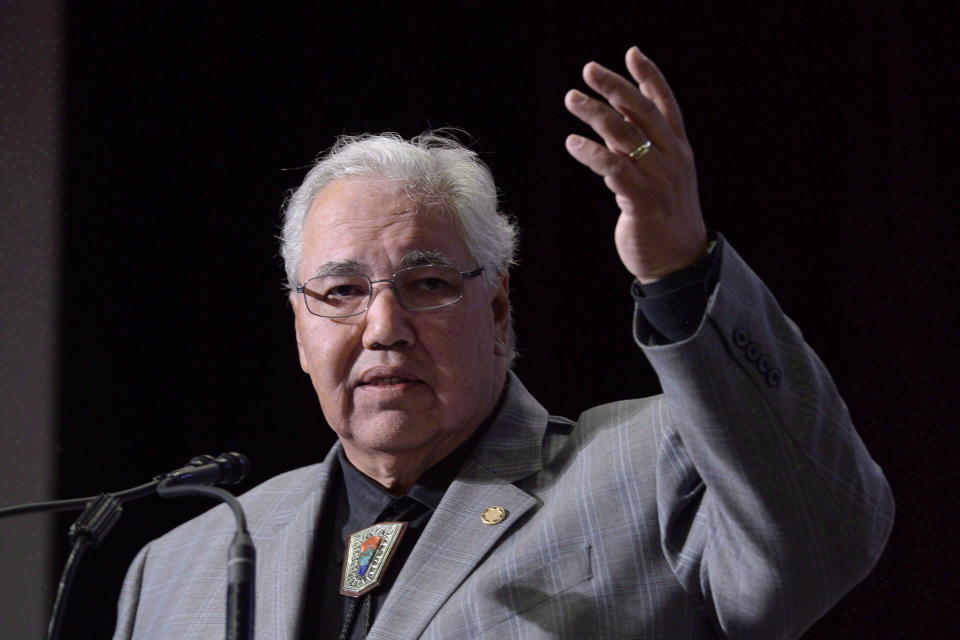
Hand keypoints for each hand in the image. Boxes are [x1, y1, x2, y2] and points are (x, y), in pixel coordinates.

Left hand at [564, 46, 707, 283]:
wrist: (678, 262)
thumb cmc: (663, 218)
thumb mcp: (660, 178)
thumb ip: (641, 150)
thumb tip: (613, 121)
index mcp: (679, 151)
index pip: (665, 105)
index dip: (650, 77)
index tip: (631, 53)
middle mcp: (672, 159)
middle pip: (642, 113)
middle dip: (615, 87)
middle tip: (588, 70)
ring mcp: (658, 180)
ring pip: (625, 136)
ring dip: (595, 114)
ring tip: (572, 98)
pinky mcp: (641, 202)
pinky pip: (613, 169)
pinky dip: (591, 153)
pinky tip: (573, 143)